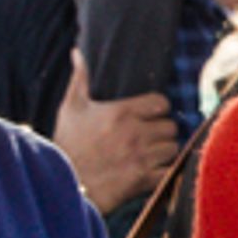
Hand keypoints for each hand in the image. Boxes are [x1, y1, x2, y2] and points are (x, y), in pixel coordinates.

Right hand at [56, 51, 178, 212]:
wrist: (63, 185)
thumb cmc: (67, 145)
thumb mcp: (70, 109)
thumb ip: (80, 79)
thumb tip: (77, 53)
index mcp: (121, 112)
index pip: (161, 103)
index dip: (158, 109)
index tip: (149, 116)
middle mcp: (135, 132)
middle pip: (171, 126)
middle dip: (162, 132)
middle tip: (149, 138)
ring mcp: (142, 157)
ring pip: (173, 148)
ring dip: (165, 152)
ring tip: (151, 154)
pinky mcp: (144, 179)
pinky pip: (171, 171)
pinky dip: (168, 172)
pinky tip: (155, 171)